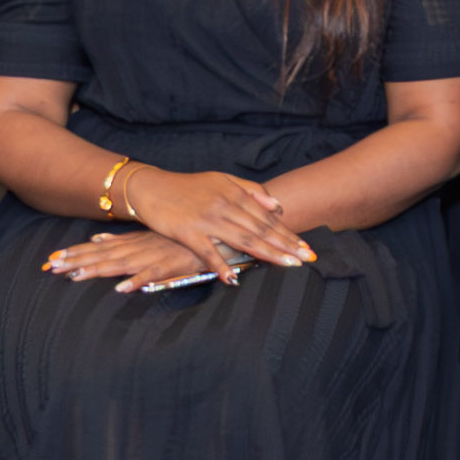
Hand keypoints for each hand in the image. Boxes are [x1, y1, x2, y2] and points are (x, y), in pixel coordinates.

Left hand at [42, 224, 230, 288]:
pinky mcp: (172, 265)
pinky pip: (152, 274)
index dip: (75, 253)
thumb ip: (124, 239)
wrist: (217, 231)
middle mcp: (140, 248)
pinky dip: (137, 281)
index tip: (51, 258)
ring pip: (121, 265)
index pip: (98, 248)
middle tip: (51, 266)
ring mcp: (155, 256)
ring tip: (75, 277)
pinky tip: (122, 288)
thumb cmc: (183, 235)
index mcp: (133, 242)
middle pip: (103, 256)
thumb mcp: (150, 235)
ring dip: (98, 270)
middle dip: (77, 261)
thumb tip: (98, 237)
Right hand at [118, 161, 318, 272]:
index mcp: (234, 194)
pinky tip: (232, 279)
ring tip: (288, 264)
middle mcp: (224, 206)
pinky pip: (207, 252)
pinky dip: (220, 265)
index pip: (267, 218)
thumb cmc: (188, 187)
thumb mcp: (221, 180)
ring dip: (267, 253)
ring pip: (243, 239)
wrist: (151, 186)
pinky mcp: (187, 232)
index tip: (306, 246)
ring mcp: (207, 220)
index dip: (288, 233)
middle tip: (307, 258)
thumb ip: (250, 191)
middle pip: (260, 229)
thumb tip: (277, 206)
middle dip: (286, 245)